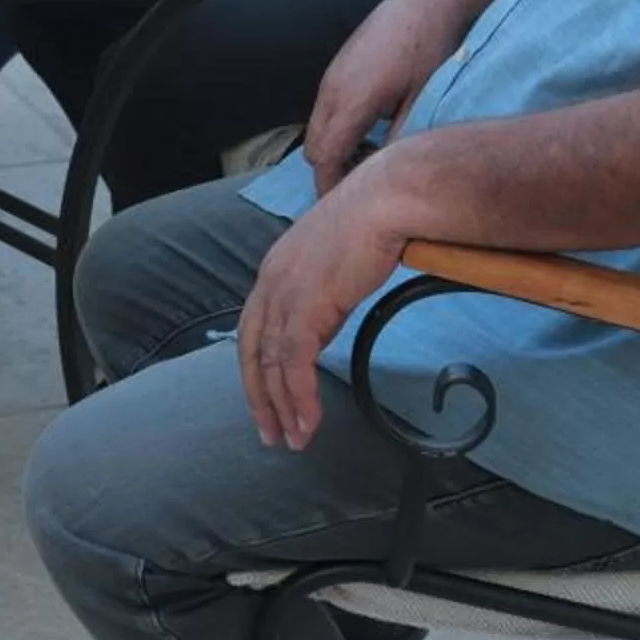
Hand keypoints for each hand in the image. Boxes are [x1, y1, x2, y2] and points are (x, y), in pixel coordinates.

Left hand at [235, 173, 408, 449]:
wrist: (388, 200)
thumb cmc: (375, 222)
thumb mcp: (336, 264)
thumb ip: (321, 297)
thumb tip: (321, 328)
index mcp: (274, 271)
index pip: (253, 331)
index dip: (258, 370)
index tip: (270, 401)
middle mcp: (270, 282)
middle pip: (251, 352)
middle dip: (260, 398)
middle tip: (272, 435)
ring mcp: (284, 294)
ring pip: (271, 365)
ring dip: (282, 408)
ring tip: (295, 440)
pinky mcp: (306, 306)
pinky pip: (294, 365)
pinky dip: (300, 397)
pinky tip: (309, 422)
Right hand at [303, 0, 473, 200]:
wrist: (425, 0)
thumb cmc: (429, 48)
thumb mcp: (421, 100)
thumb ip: (399, 140)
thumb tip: (386, 173)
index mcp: (351, 100)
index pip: (325, 159)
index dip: (330, 189)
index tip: (344, 209)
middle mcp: (332, 89)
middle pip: (314, 148)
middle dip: (330, 173)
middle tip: (358, 191)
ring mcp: (331, 76)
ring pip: (317, 128)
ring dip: (333, 150)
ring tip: (365, 163)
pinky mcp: (337, 67)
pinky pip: (324, 109)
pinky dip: (336, 129)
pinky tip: (367, 132)